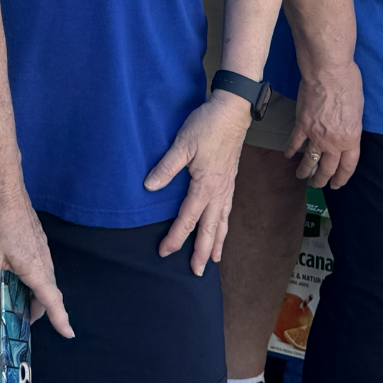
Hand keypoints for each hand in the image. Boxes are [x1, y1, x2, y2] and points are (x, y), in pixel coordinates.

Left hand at [0, 182, 73, 336]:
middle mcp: (43, 258)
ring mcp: (42, 247)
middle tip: (20, 321)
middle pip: (48, 292)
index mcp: (34, 267)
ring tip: (15, 300)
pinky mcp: (38, 239)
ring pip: (44, 278)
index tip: (68, 334)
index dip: (60, 318)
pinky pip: (41, 265)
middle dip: (39, 309)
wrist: (6, 190)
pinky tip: (15, 275)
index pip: (51, 298)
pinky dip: (33, 278)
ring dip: (35, 293)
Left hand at [144, 92, 249, 273]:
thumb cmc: (208, 125)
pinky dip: (225, 225)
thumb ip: (166, 167)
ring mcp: (227, 187)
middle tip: (197, 272)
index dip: (175, 237)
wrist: (233, 110)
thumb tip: (149, 186)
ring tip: (214, 259)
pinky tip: (223, 228)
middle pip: (209, 229)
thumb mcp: (183, 143)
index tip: (164, 252)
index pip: (187, 219)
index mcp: (205, 186)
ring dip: (217, 242)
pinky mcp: (230, 180)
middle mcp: (218, 192)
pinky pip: (228, 210)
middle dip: (202, 252)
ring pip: (222, 222)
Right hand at [286, 59, 363, 188]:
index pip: (348, 166)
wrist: (329, 73)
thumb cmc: (349, 85)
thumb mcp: (359, 110)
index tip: (337, 184)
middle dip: (322, 179)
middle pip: (327, 168)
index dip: (342, 177)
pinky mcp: (302, 125)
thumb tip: (347, 131)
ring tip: (302, 176)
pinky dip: (290, 150)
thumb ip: (352, 126)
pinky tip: (288, 155)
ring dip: (305, 171)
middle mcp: (333, 142)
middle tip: (318, 184)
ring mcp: (316, 135)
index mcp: (351, 138)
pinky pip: (294, 143)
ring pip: (309, 160)